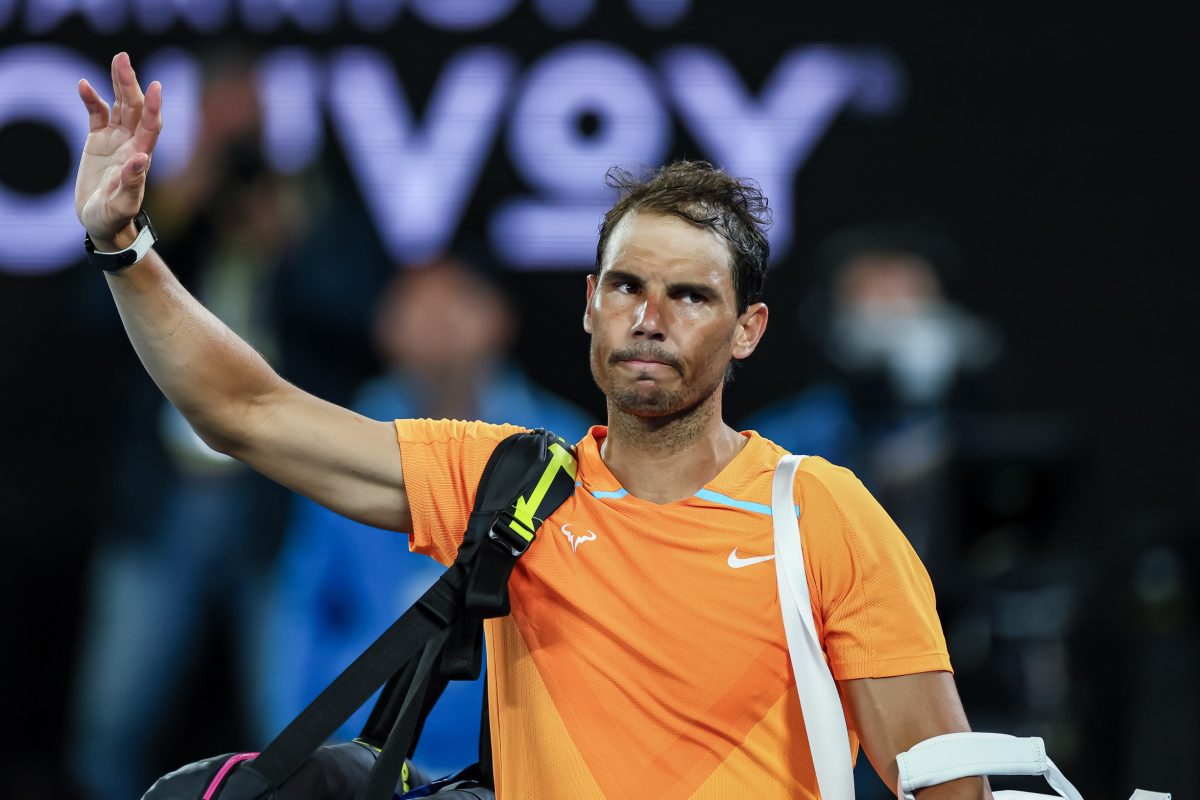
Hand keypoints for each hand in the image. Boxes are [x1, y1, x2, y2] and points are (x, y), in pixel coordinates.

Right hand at [75, 52, 162, 250]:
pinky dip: (91, 99)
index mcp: (141, 157)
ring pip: (119, 106)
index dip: (153, 107)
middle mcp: (131, 144)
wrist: (102, 223)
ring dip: (117, 84)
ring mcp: (115, 140)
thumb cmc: (114, 218)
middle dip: (130, 84)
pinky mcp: (98, 141)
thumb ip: (132, 184)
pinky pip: (96, 114)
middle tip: (123, 59)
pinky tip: (82, 85)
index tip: (155, 87)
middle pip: (134, 108)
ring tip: (117, 60)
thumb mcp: (122, 204)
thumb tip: (142, 159)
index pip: (151, 126)